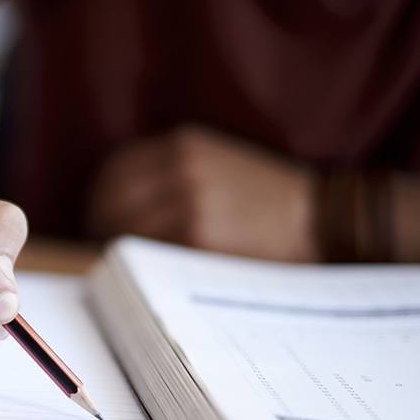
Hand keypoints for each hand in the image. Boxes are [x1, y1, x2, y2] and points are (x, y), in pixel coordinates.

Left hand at [89, 125, 317, 261]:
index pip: (113, 171)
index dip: (99, 199)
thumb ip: (171, 173)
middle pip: (110, 201)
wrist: (321, 218)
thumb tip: (115, 205)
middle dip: (102, 226)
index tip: (98, 219)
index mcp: (183, 145)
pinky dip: (141, 264)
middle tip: (105, 250)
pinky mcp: (198, 236)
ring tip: (127, 265)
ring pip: (125, 229)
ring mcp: (189, 201)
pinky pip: (150, 252)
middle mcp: (181, 167)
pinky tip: (149, 274)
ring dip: (119, 249)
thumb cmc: (268, 199)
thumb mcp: (218, 163)